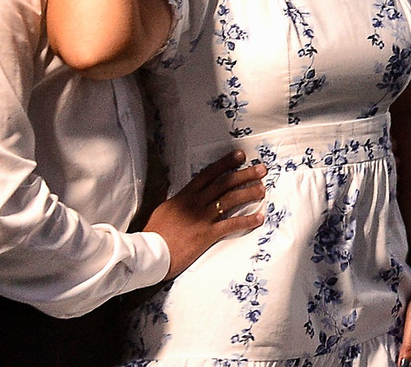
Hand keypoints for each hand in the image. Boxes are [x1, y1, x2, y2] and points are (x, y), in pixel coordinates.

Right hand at [146, 152, 265, 277]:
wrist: (148, 255)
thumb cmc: (153, 234)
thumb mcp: (160, 210)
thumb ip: (169, 198)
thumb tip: (169, 187)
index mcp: (184, 196)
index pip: (208, 174)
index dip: (225, 163)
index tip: (240, 156)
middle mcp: (195, 203)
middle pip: (224, 183)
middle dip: (244, 175)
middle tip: (261, 169)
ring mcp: (202, 218)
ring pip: (230, 200)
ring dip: (249, 193)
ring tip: (262, 189)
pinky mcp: (207, 234)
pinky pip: (231, 224)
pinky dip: (247, 221)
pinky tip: (259, 218)